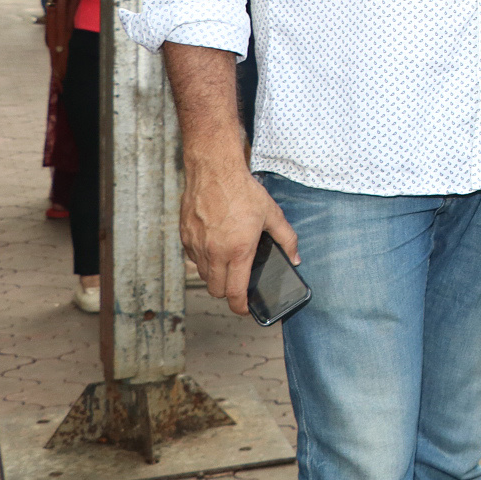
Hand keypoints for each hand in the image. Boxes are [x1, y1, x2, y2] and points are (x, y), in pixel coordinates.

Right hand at [181, 148, 297, 316]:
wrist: (214, 171)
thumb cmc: (243, 191)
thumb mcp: (272, 215)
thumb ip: (286, 239)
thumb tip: (295, 258)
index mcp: (237, 251)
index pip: (234, 293)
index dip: (241, 307)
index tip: (247, 308)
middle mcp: (214, 252)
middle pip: (216, 290)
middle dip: (228, 293)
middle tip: (240, 284)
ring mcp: (196, 245)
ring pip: (204, 276)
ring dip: (216, 276)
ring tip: (230, 263)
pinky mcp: (185, 236)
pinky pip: (194, 259)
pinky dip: (205, 260)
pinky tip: (216, 247)